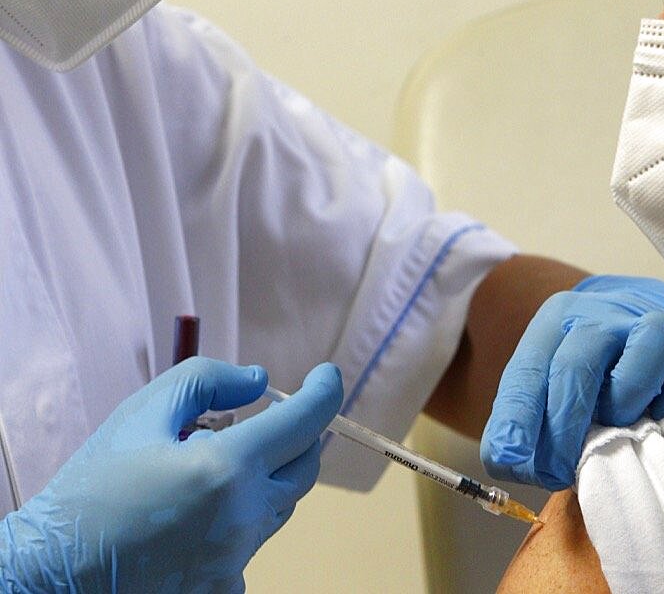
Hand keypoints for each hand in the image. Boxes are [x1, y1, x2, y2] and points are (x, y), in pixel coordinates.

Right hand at [0, 358, 342, 592]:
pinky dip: (241, 517)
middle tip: (274, 418)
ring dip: (267, 478)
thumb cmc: (93, 487)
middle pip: (305, 467)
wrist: (51, 572)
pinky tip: (199, 513)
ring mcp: (237, 560)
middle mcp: (244, 518)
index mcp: (227, 469)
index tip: (327, 375)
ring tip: (216, 466)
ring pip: (280, 506)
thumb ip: (207, 381)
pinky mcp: (224, 587)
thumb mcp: (141, 413)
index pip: (304, 422)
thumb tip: (260, 381)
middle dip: (299, 436)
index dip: (323, 392)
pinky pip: (252, 542)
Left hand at [481, 275, 663, 489]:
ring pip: (648, 344)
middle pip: (577, 363)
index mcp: (558, 321)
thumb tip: (506, 461)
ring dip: (625, 399)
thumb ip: (522, 420)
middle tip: (557, 470)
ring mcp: (655, 325)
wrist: (639, 321)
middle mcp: (604, 315)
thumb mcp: (546, 381)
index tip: (509, 459)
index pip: (528, 371)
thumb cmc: (589, 367)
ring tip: (616, 424)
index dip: (517, 420)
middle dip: (563, 428)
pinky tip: (659, 416)